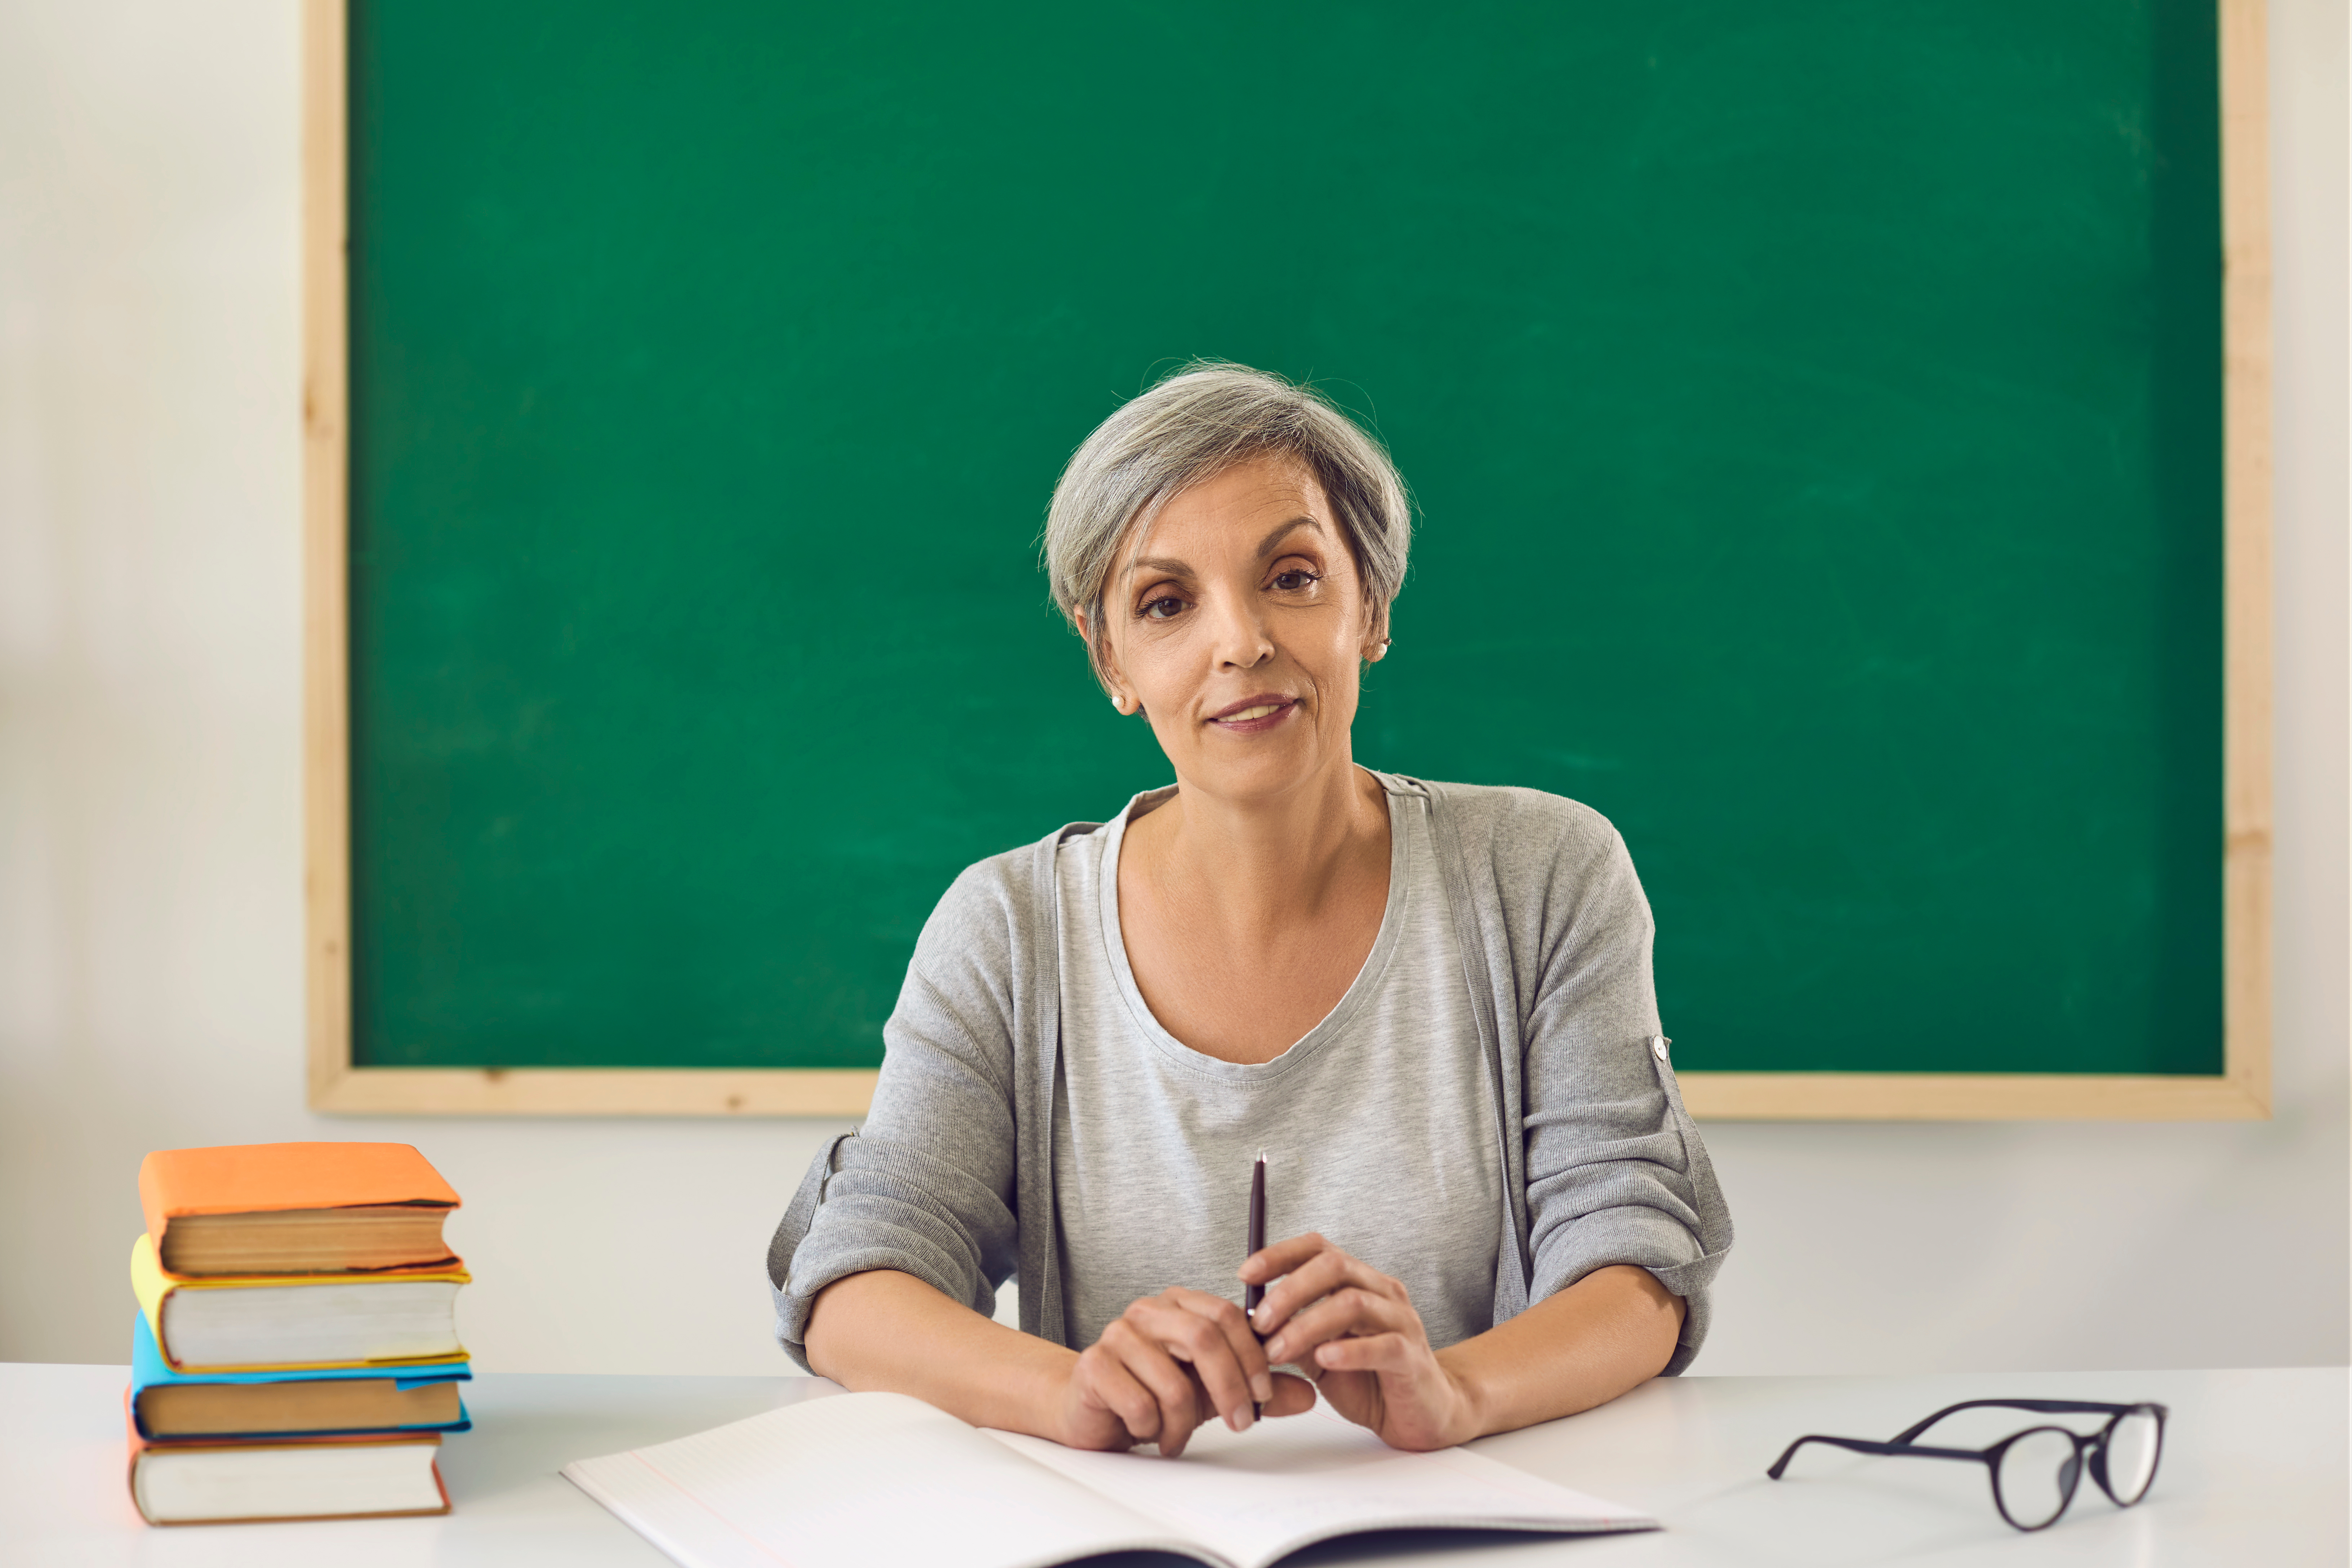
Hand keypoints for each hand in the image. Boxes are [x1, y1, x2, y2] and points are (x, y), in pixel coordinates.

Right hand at [1056, 1286, 1317, 1456]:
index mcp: (1180, 1303)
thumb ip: (1259, 1390)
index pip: (1227, 1315)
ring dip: (1185, 1422)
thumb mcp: (1214, 1391)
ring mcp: (1117, 1334)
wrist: (1093, 1410)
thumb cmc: (1153, 1393)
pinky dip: (1153, 1428)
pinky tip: (1149, 1431)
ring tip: (1179, 1435)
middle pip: (1204, 1338)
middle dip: (1230, 1388)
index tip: (1265, 1394)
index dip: (1252, 1356)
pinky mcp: (1094, 1365)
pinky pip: (1139, 1404)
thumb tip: (1310, 1394)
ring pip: (1173, 1382)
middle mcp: (1148, 1311)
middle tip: (1242, 1422)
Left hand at [1242, 1233, 1474, 1451]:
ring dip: (1306, 1325)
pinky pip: (1383, 1345)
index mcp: (1359, 1282)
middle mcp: (1382, 1292)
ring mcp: (1401, 1321)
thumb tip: (1247, 1322)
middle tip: (1258, 1322)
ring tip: (1277, 1351)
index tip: (1245, 1274)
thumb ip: (1292, 1333)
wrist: (1422, 1413)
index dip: (1280, 1254)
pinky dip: (1349, 1350)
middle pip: (1334, 1267)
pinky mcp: (1412, 1356)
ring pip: (1352, 1303)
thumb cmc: (1369, 1379)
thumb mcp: (1319, 1353)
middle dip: (1288, 1291)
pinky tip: (1323, 1359)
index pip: (1319, 1248)